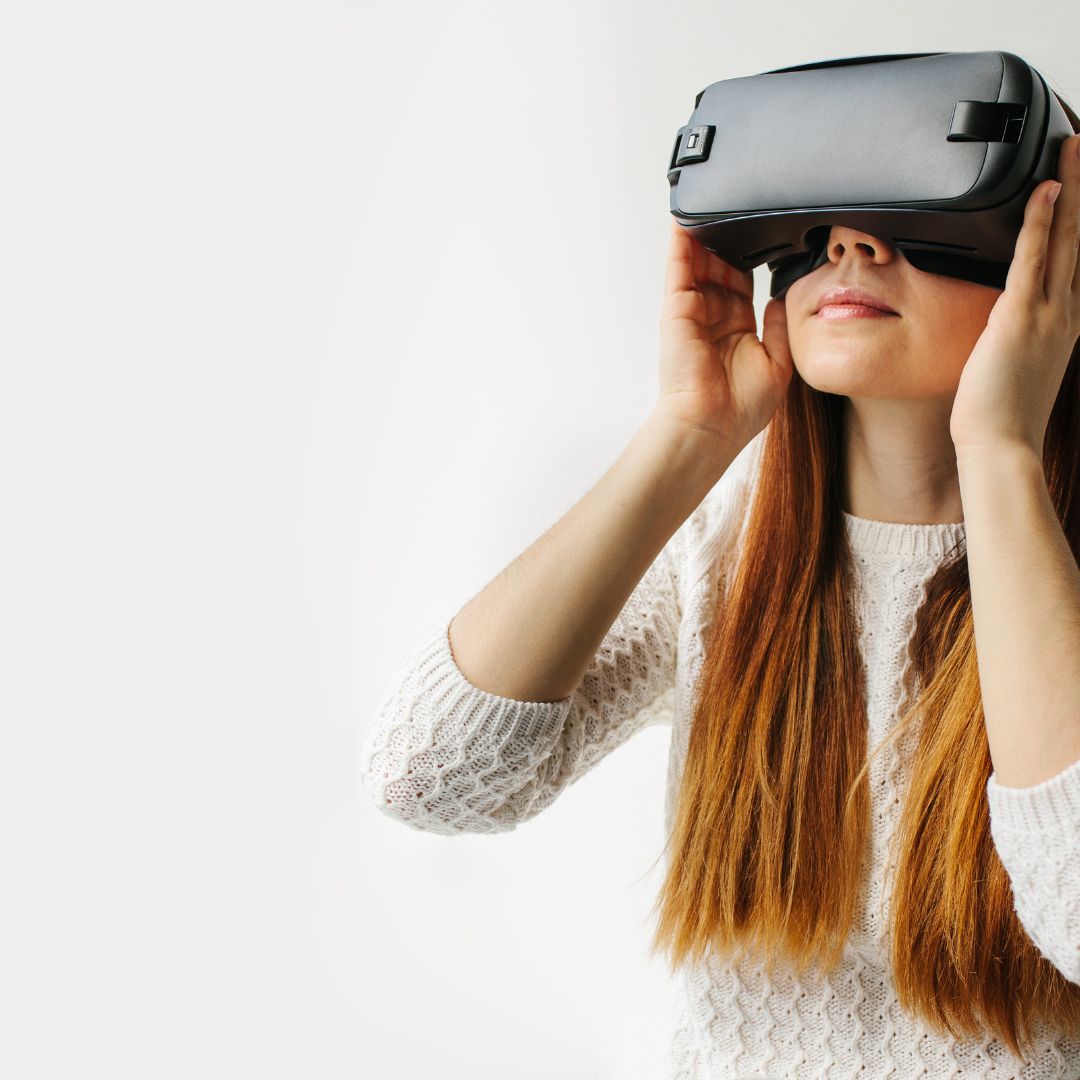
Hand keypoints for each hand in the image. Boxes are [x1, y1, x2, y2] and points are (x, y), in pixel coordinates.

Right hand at [655, 218, 793, 454]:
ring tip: (711, 198)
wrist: (710, 427)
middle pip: (719, 266)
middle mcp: (712, 318)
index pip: (742, 282)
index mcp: (736, 329)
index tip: (763, 231)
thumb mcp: (778, 363)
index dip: (751, 256)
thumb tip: (784, 296)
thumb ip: (781, 326)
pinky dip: (681, 242)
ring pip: (698, 262)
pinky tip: (686, 217)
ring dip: (704, 233)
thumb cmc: (740, 409)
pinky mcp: (677, 309)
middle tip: (739, 206)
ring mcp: (692, 312)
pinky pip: (679, 268)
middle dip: (727, 238)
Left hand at [949, 133, 1079, 458]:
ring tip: (1072, 149)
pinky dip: (1039, 223)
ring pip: (1065, 239)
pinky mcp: (1019, 318)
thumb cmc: (1003, 416)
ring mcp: (1047, 314)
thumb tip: (1005, 330)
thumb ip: (1019, 340)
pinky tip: (1043, 191)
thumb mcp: (1018, 368)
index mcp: (1065, 325)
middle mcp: (1065, 313)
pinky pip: (1031, 260)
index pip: (1077, 261)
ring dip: (1070, 191)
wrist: (1002, 445)